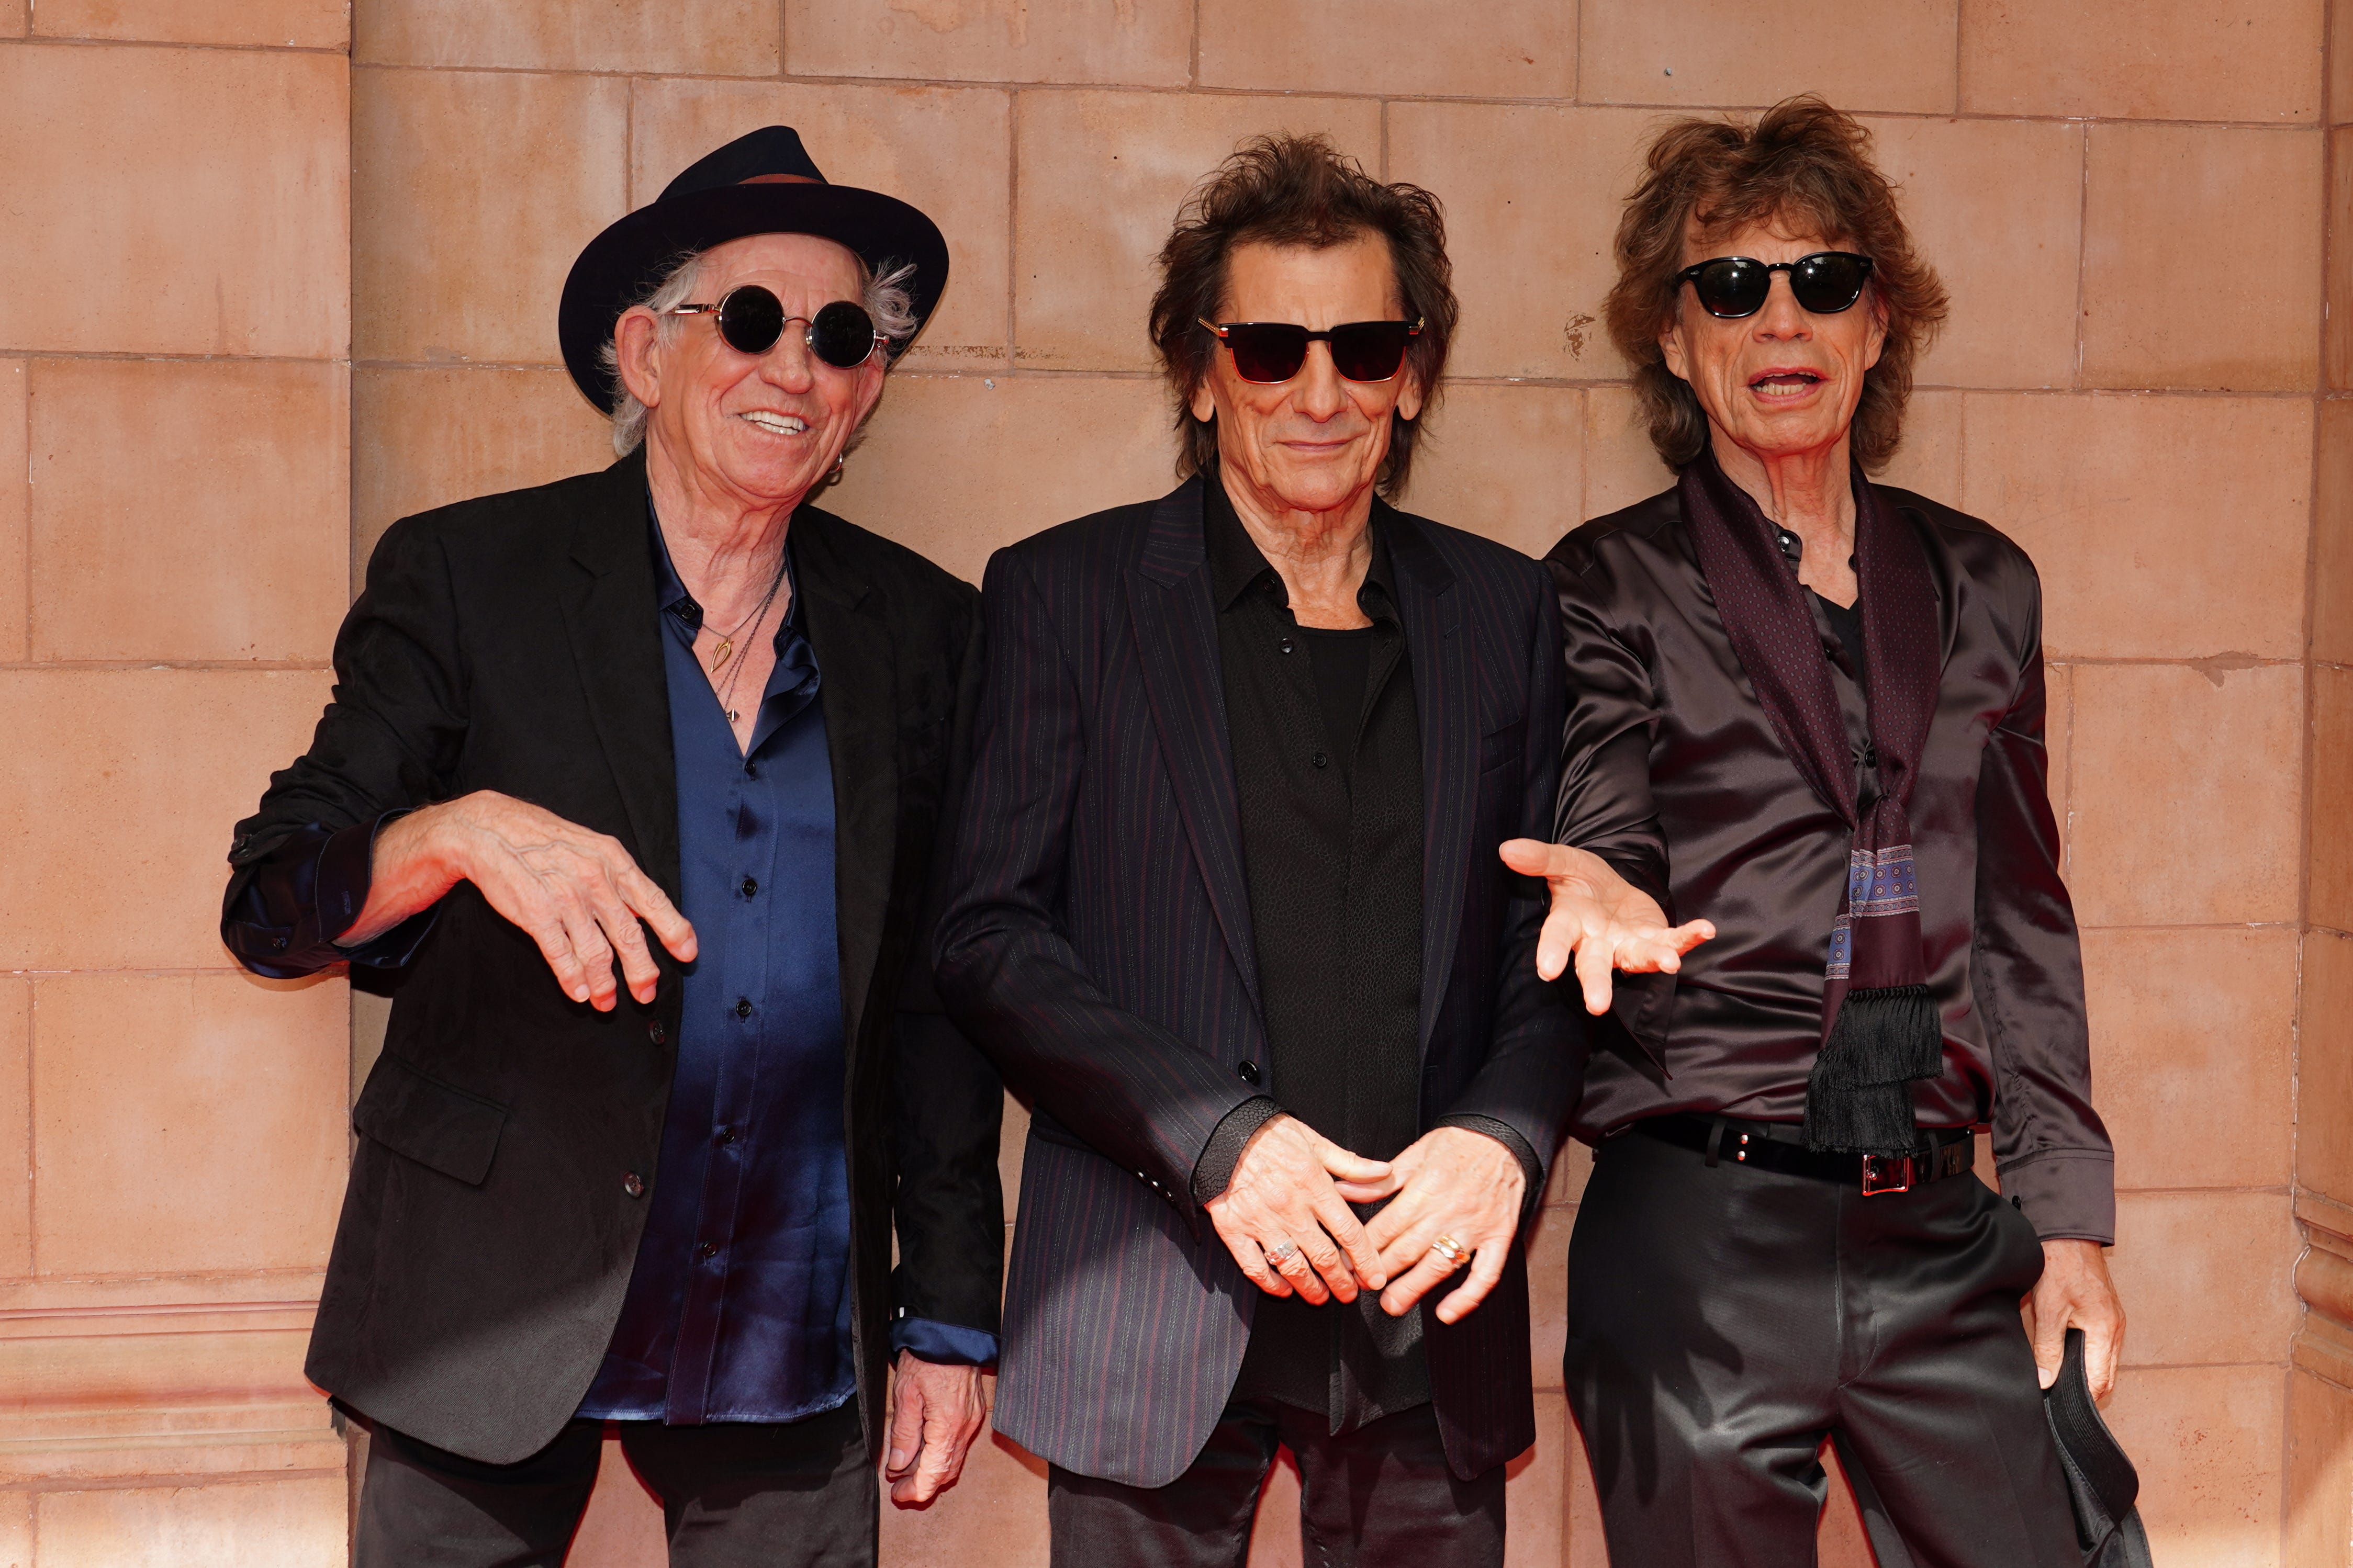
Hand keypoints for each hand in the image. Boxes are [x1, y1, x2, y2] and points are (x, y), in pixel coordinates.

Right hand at [343, 790, 696, 1009]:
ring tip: (607, 1001)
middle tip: (647, 993)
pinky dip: (572, 979)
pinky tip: (579, 993)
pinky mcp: (536, 913)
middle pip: (628, 935)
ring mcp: (565, 897)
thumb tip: (644, 917)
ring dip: (604, 983)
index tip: (688, 953)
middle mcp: (594, 879)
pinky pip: (561, 954)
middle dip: (642, 970)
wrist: (491, 830)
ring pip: (595, 952)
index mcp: (614, 861)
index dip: (674, 930)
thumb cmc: (547, 842)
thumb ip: (619, 882)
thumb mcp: (592, 848)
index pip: (653, 901)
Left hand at [884, 1352, 990, 1504]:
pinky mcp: (973, 1411)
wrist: (951, 1330)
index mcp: (948, 1426)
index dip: (915, 1490)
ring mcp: (973, 1419)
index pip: (934, 1474)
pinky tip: (923, 1448)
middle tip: (898, 1486)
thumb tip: (898, 1464)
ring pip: (954, 1459)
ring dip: (931, 1469)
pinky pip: (959, 1443)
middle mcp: (966, 1427)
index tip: (898, 1495)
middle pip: (947, 1471)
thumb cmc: (927, 1356)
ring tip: (906, 1467)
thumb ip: (903, 1433)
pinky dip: (941, 1453)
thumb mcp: (906, 1394)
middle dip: (922, 1483)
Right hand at [1206, 1114, 1392, 1304]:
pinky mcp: (1233, 1228)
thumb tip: (1384, 1172)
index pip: (1349, 1232)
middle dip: (1341, 1282)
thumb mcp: (1315, 1141)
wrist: (1221, 1131)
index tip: (1374, 1278)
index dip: (1366, 1260)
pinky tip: (1283, 1289)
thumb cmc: (1269, 1134)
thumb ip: (1351, 1165)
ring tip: (1320, 1296)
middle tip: (1349, 1294)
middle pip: (1324, 1256)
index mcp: (1313, 1184)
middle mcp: (1289, 1206)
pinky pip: (1254, 1266)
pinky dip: (1271, 1283)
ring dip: (1310, 1288)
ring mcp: (1260, 1220)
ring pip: (1292, 1267)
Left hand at [1359, 1127, 1525, 1324]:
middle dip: (1380, 1273)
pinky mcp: (1500, 1237)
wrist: (1504, 1138)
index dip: (1363, 1248)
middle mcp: (1449, 1210)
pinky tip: (1447, 1312)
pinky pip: (1485, 1273)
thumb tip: (1343, 1191)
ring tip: (1393, 1304)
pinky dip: (1467, 1297)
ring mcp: (1476, 1227)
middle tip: (1362, 1288)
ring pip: (1440, 1265)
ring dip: (1414, 1288)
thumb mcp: (1415, 1154)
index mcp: (1425, 1188)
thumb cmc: (1458, 1144)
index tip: (1347, 1263)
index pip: (1387, 1226)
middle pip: (1408, 1249)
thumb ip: (1381, 1181)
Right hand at [1497, 839, 1713, 1013]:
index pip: (1557, 937)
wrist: (1611, 887)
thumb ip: (1539, 858)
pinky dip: (1689, 938)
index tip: (1546, 970)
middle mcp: (1596, 942)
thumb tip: (1506, 848)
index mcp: (1569, 922)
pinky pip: (1672, 942)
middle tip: (1597, 1005)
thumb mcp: (1563, 861)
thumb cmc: (1581, 880)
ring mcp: (1626, 944)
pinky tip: (1705, 930)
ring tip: (1670, 964)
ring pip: (1636, 960)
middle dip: (1596, 984)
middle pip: (1593, 965)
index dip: (1552, 952)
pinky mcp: (1653, 939)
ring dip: (1653, 961)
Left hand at [2024, 1239, 2125, 1400]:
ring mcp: (2114, 1321)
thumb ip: (2048, 1348)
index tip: (2060, 1403)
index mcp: (2106, 1332)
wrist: (2067, 1235)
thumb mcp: (2048, 1310)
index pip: (2100, 1382)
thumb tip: (2046, 1381)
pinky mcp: (2107, 1313)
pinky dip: (2087, 1354)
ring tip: (2060, 1376)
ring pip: (2103, 1361)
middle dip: (2085, 1389)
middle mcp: (2116, 1329)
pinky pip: (2101, 1345)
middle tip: (2058, 1395)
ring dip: (2086, 1371)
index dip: (2081, 1398)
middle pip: (2105, 1375)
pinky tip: (2067, 1354)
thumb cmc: (2058, 1268)